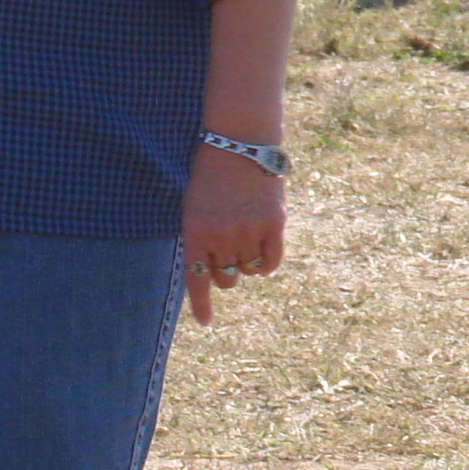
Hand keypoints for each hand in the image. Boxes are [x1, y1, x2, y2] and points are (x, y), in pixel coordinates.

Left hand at [181, 144, 286, 324]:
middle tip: (229, 253)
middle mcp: (221, 237)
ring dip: (246, 263)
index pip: (196, 281)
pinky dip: (266, 264)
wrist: (238, 147)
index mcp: (195, 234)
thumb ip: (202, 243)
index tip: (207, 322)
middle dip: (226, 271)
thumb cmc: (211, 180)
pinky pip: (270, 261)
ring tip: (245, 240)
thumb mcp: (195, 211)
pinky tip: (263, 255)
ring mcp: (248, 230)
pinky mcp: (273, 223)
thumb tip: (216, 277)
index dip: (202, 305)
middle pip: (226, 277)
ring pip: (248, 270)